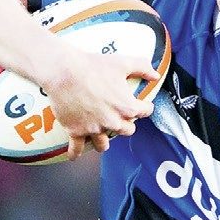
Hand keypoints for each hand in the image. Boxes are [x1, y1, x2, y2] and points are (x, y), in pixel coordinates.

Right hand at [41, 50, 159, 159]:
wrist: (64, 72)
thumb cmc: (93, 66)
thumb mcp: (122, 63)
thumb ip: (142, 68)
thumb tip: (155, 75)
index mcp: (126, 107)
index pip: (144, 112)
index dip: (145, 107)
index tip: (143, 106)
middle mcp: (113, 122)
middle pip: (127, 130)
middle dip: (125, 124)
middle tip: (119, 118)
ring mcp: (94, 129)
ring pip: (103, 144)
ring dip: (103, 141)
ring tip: (100, 135)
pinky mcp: (76, 131)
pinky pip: (77, 148)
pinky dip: (75, 152)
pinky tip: (75, 155)